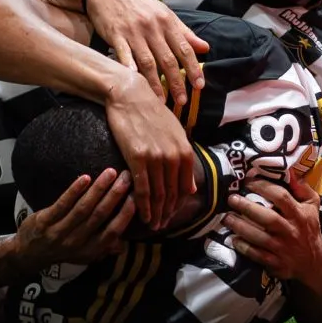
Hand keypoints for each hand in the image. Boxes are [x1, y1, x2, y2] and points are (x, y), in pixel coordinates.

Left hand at [13, 168, 135, 271]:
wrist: (28, 254)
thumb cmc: (61, 251)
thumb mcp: (83, 255)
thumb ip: (103, 248)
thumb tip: (124, 244)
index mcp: (89, 250)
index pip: (112, 232)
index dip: (125, 215)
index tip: (136, 197)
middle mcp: (75, 243)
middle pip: (99, 216)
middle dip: (115, 195)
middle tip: (127, 177)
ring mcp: (59, 232)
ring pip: (82, 208)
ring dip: (98, 189)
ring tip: (110, 172)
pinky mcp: (44, 221)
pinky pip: (62, 204)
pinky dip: (74, 191)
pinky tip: (85, 178)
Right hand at [85, 0, 208, 106]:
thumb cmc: (139, 6)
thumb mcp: (164, 13)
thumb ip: (184, 32)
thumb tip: (205, 48)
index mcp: (167, 21)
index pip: (184, 48)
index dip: (193, 68)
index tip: (199, 85)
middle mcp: (152, 27)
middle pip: (167, 59)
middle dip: (176, 81)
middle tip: (182, 100)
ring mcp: (134, 32)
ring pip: (148, 61)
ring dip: (155, 83)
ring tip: (161, 100)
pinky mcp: (116, 35)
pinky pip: (124, 54)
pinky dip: (130, 68)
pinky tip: (134, 81)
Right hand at [105, 74, 196, 230]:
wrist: (130, 96)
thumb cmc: (151, 112)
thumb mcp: (175, 133)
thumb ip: (184, 160)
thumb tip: (191, 188)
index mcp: (185, 150)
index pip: (185, 187)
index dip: (179, 205)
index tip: (172, 215)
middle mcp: (174, 156)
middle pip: (172, 194)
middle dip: (168, 213)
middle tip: (162, 226)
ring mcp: (156, 158)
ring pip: (158, 195)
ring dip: (156, 214)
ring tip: (153, 225)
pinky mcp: (138, 158)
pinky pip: (143, 189)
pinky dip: (143, 206)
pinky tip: (143, 216)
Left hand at [223, 173, 321, 283]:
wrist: (315, 263)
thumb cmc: (309, 229)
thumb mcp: (312, 206)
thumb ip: (302, 188)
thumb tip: (290, 172)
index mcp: (299, 214)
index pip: (281, 197)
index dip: (263, 187)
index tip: (247, 182)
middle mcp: (290, 230)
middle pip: (268, 218)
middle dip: (247, 207)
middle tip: (231, 198)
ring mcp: (283, 248)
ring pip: (259, 237)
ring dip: (241, 227)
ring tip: (226, 217)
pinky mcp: (276, 263)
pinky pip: (257, 255)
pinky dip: (244, 248)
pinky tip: (233, 239)